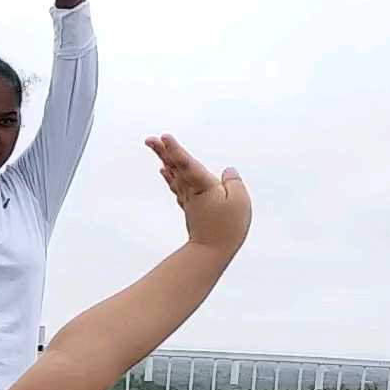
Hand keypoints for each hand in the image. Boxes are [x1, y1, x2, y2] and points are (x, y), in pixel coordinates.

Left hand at [145, 135, 250, 252]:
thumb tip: (227, 170)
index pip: (187, 164)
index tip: (164, 137)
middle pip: (176, 166)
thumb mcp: (239, 201)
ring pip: (175, 174)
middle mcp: (191, 191)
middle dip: (163, 151)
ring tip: (155, 145)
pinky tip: (164, 169)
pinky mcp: (190, 206)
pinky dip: (170, 176)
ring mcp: (188, 199)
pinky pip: (177, 186)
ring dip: (165, 159)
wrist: (211, 252)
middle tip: (149, 139)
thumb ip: (233, 182)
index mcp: (203, 187)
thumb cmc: (228, 227)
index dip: (176, 150)